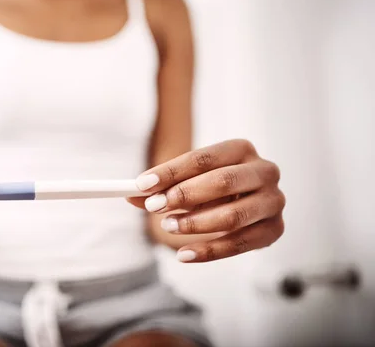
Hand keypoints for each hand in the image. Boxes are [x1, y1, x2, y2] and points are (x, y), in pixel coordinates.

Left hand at [132, 139, 284, 262]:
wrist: (245, 203)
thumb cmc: (212, 188)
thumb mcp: (188, 183)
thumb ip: (162, 188)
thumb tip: (131, 194)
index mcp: (241, 149)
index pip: (203, 158)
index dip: (171, 171)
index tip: (142, 184)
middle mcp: (264, 171)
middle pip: (222, 182)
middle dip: (184, 195)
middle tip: (154, 206)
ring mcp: (273, 201)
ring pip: (233, 215)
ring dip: (195, 224)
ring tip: (168, 226)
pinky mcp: (274, 230)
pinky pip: (240, 244)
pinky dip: (209, 251)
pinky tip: (184, 254)